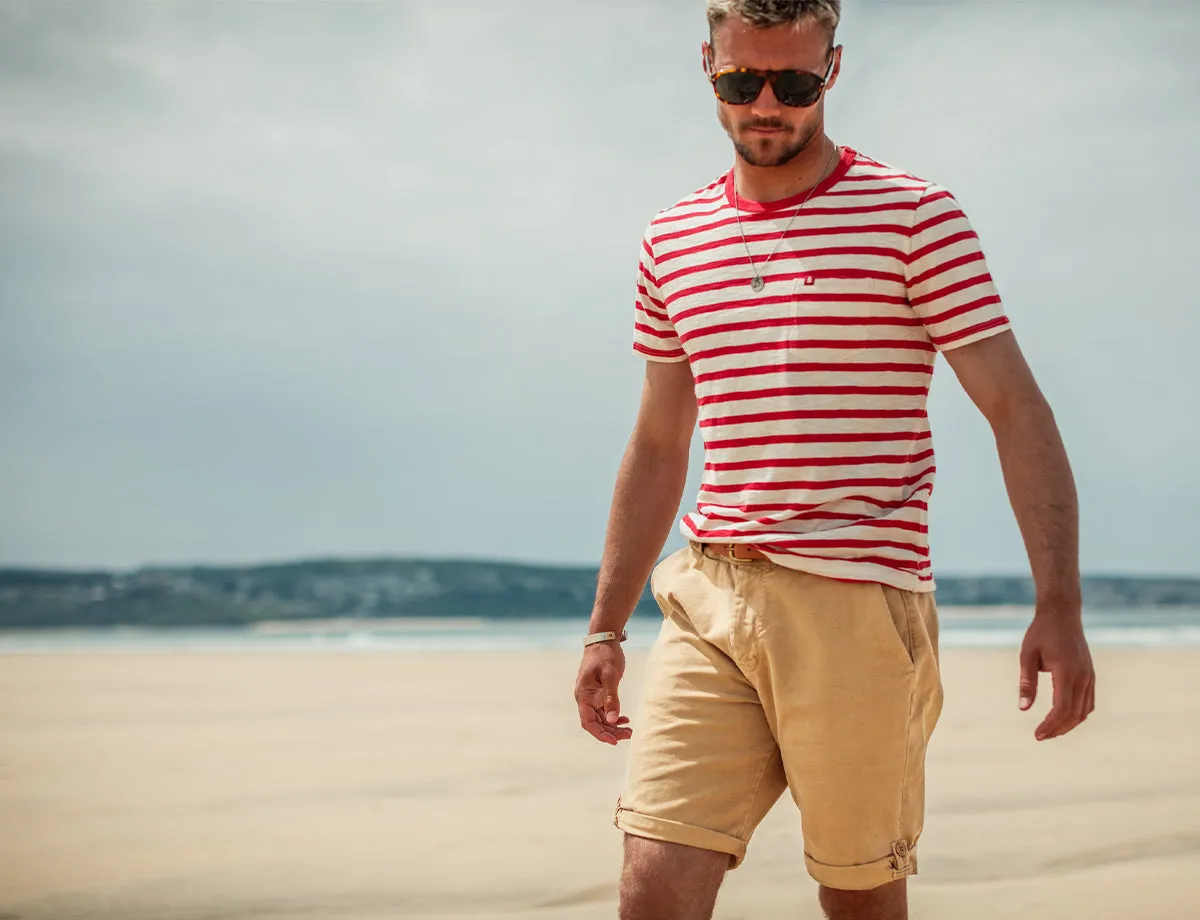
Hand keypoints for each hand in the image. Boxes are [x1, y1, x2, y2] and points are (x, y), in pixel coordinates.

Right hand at [574, 641, 632, 744]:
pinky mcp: (598, 693)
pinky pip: (603, 710)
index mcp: (583, 695)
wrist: (604, 639)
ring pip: (600, 718)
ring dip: (612, 726)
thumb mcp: (610, 676)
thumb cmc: (605, 655)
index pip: (588, 722)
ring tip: (628, 730)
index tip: (614, 741)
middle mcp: (584, 698)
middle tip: (628, 735)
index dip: (600, 734)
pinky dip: (613, 716)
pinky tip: (624, 718)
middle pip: (595, 723)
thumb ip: (611, 698)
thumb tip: (613, 719)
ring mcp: (591, 696)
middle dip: (610, 732)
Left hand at [1018, 607, 1094, 740]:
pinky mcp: (1091, 675)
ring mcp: (1090, 676)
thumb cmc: (1040, 633)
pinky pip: (1089, 702)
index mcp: (1066, 672)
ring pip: (1084, 711)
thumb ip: (1027, 682)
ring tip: (1050, 730)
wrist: (1062, 614)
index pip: (1061, 708)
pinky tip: (1064, 718)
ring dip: (1069, 724)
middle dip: (1058, 729)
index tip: (1037, 735)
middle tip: (1040, 736)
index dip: (1050, 725)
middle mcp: (1083, 677)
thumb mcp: (1027, 655)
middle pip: (1074, 714)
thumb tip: (1023, 708)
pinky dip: (1078, 714)